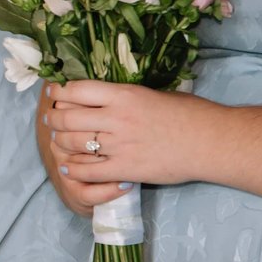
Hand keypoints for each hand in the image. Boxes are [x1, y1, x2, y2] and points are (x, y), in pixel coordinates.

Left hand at [41, 80, 209, 192]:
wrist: (211, 141)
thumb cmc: (190, 113)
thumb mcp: (154, 93)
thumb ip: (127, 96)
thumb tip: (108, 96)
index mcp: (124, 95)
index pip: (78, 90)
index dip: (60, 91)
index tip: (53, 93)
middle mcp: (116, 118)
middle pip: (69, 117)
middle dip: (54, 118)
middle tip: (51, 119)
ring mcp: (119, 145)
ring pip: (75, 143)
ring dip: (61, 142)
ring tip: (57, 140)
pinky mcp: (126, 169)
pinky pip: (89, 171)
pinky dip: (74, 168)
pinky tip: (69, 166)